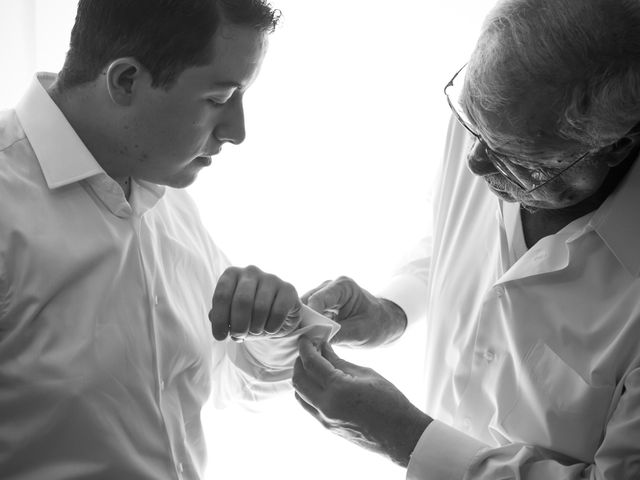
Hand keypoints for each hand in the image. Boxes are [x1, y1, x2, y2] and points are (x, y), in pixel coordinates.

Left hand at [209, 265, 301, 341]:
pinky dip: (271, 327)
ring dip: (256, 327)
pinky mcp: (288, 289)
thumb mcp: (230, 315)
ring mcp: (271, 278)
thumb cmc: (248, 314)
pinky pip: (278, 312)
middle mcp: (251, 272)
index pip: (222, 295)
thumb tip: (213, 317)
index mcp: (232, 274)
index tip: (220, 337)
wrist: (277, 314)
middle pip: (242, 301)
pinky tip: (269, 329)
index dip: (219, 319)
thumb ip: (218, 315)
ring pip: (260, 308)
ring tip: (255, 331)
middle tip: (239, 337)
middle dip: (239, 325)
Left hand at [292, 338, 431, 466]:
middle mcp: (326, 406)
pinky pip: (308, 406)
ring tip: (313, 364)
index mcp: (338, 390)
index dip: (306, 348)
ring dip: (301, 377)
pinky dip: (307, 390)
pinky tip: (319, 381)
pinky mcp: (328, 427)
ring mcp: (325, 420)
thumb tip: (324, 349)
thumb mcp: (366, 374)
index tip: (306, 338)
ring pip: (299, 395)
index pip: (311, 364)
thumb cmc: (390, 402)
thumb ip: (340, 362)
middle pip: (298, 380)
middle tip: (309, 349)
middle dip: (299, 361)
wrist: (401, 435)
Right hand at [302, 277, 406, 346]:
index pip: (316, 300)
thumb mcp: (359, 332)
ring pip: (303, 310)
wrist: (384, 324)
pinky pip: (307, 316)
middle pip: (306, 304)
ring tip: (304, 343)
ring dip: (303, 325)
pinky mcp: (320, 306)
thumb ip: (336, 334)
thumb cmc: (377, 325)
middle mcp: (329, 287)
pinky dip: (306, 327)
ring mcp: (324, 295)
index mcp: (342, 286)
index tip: (306, 337)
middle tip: (302, 342)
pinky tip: (307, 340)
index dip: (308, 319)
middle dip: (303, 322)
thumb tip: (311, 340)